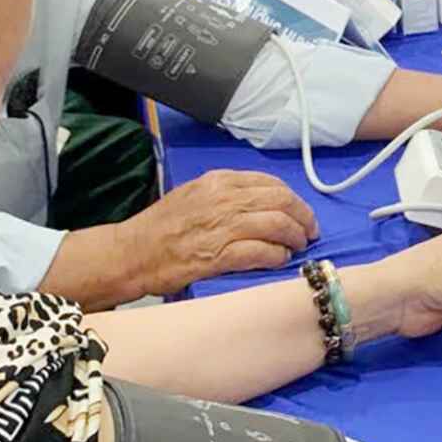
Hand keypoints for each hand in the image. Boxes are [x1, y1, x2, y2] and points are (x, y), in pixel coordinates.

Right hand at [120, 170, 319, 294]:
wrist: (132, 253)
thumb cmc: (161, 227)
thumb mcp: (194, 194)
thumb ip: (226, 194)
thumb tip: (262, 205)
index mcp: (218, 181)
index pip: (270, 183)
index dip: (293, 199)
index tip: (301, 212)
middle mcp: (224, 199)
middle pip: (281, 201)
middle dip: (303, 217)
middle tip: (309, 232)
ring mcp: (223, 226)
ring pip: (278, 224)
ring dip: (295, 237)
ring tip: (298, 247)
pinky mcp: (219, 255)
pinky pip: (262, 252)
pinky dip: (277, 256)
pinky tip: (280, 261)